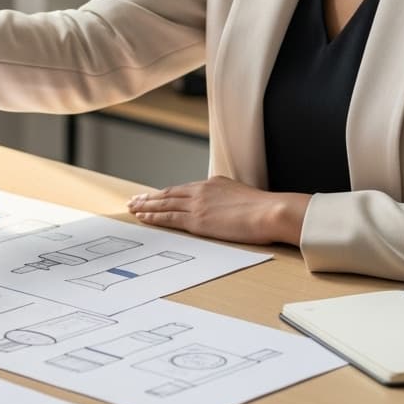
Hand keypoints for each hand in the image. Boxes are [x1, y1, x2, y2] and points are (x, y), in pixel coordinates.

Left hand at [126, 176, 308, 245]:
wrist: (271, 212)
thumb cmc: (265, 209)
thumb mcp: (243, 196)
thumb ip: (228, 198)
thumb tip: (225, 206)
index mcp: (213, 184)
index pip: (183, 189)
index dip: (166, 193)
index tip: (154, 195)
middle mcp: (201, 191)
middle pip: (168, 194)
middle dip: (149, 197)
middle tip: (134, 199)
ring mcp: (197, 205)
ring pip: (164, 204)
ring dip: (146, 206)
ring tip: (132, 208)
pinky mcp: (196, 220)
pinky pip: (168, 218)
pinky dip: (153, 217)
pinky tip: (143, 218)